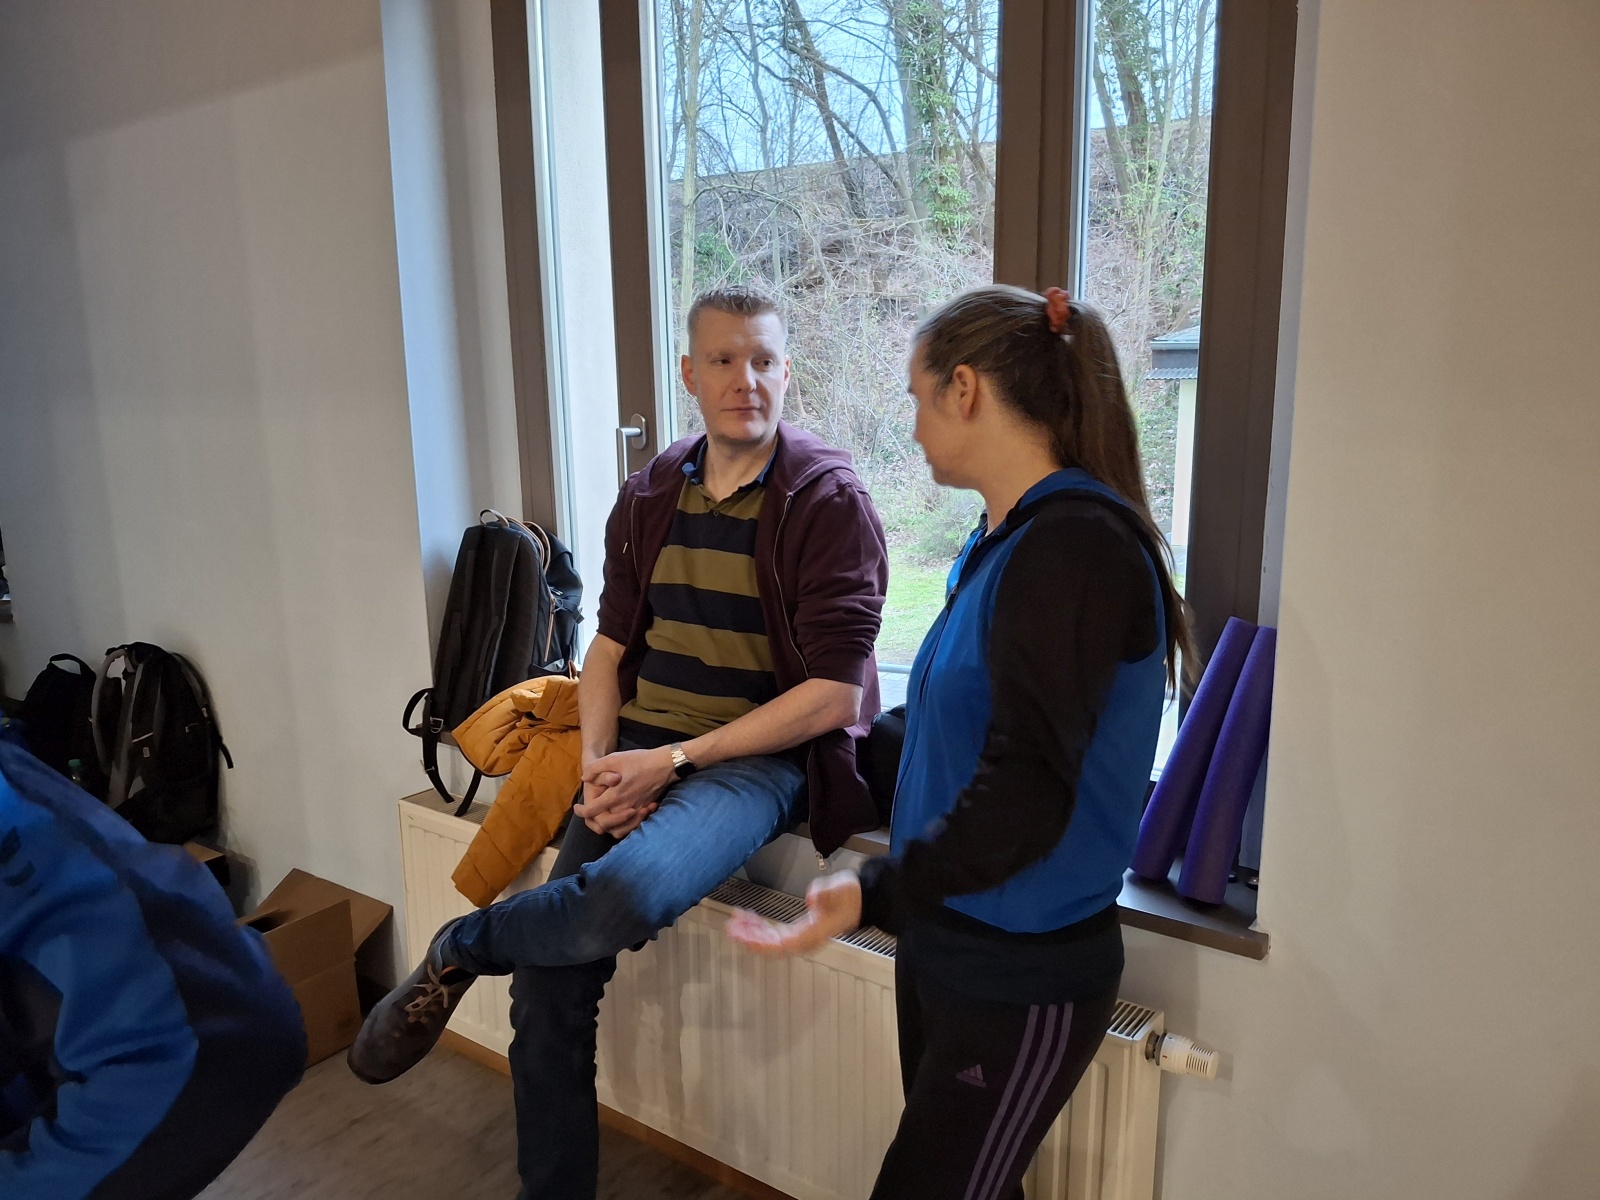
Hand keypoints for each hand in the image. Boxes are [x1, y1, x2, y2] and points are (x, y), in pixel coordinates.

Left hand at [576, 746, 673, 836]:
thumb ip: (595, 769)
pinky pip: (630, 825)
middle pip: (603, 824)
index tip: (577, 808)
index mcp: (614, 797)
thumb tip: (584, 778)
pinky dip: (623, 824)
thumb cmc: (639, 761)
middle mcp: (624, 808)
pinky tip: (620, 815)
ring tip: (603, 816)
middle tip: (588, 812)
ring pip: (617, 829)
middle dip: (593, 820)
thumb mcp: (613, 759)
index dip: (581, 811)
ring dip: (608, 825)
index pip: (591, 812)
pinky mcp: (644, 810)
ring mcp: (635, 811)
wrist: (665, 765)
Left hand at [725, 870, 861, 956]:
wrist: (861, 900)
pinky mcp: (799, 930)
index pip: (780, 945)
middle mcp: (804, 939)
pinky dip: (760, 927)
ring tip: (736, 921)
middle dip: (749, 938)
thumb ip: (826, 892)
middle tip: (731, 928)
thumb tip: (812, 897)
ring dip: (752, 932)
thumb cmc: (851, 897)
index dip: (760, 943)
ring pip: (770, 940)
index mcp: (812, 934)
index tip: (744, 937)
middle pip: (771, 945)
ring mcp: (801, 936)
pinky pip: (775, 933)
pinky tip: (750, 918)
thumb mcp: (842, 890)